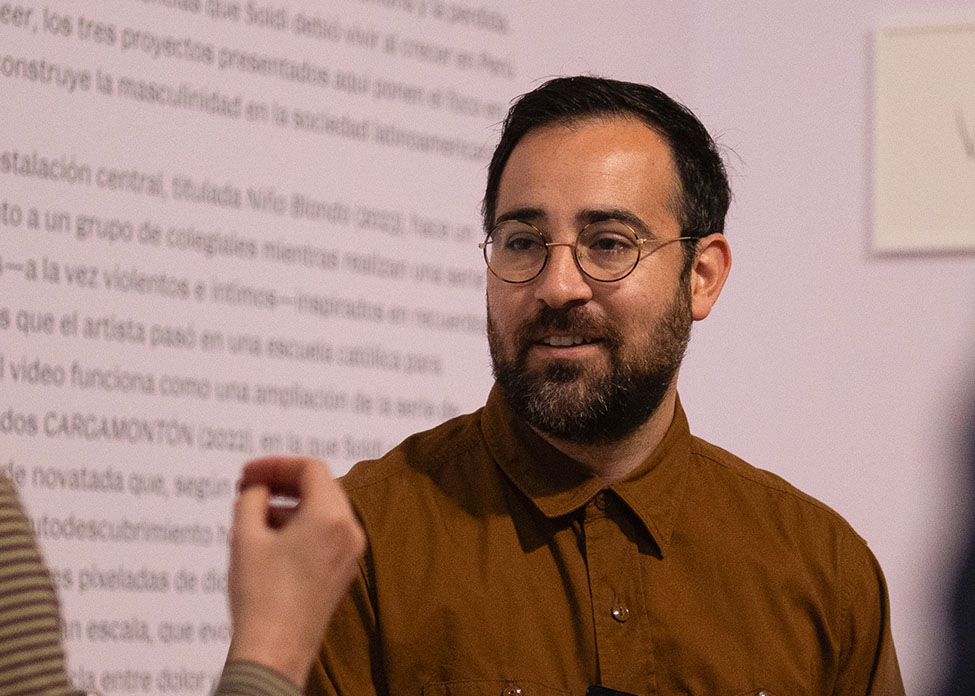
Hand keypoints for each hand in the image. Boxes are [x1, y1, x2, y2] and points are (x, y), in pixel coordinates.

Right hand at [226, 457, 364, 687]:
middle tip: (251, 486)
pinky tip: (270, 538)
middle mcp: (349, 532)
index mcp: (331, 517)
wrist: (275, 651)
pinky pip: (326, 533)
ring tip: (255, 515)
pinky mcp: (343, 570)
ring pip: (324, 510)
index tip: (250, 473)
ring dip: (291, 504)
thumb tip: (258, 489)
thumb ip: (251, 498)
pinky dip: (301, 526)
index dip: (276, 464)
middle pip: (321, 486)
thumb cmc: (261, 599)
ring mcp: (350, 553)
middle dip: (284, 482)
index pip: (310, 468)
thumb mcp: (245, 536)